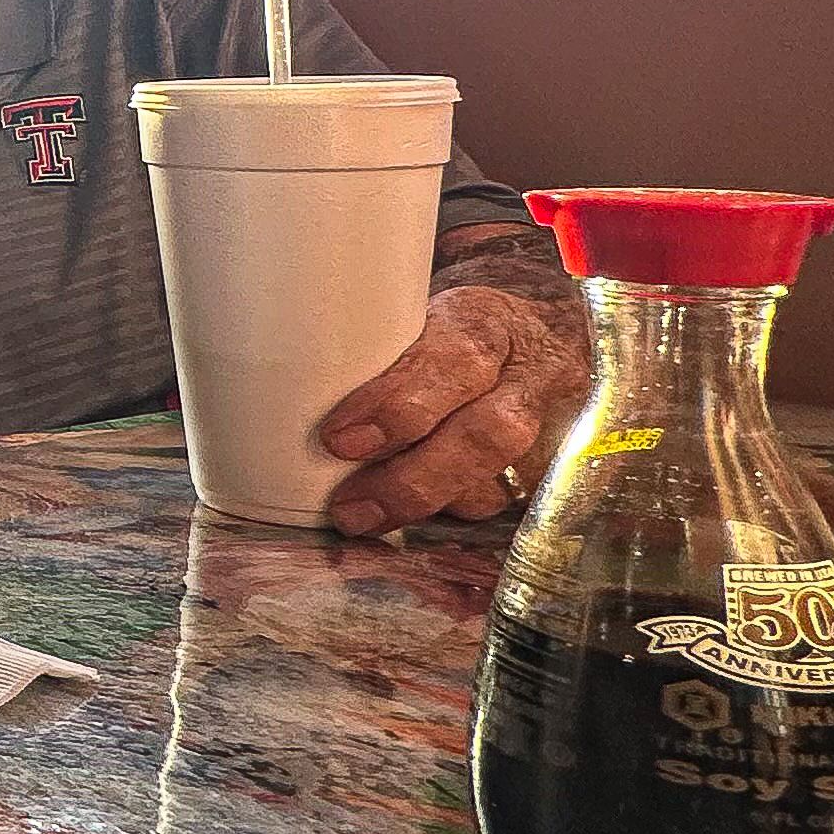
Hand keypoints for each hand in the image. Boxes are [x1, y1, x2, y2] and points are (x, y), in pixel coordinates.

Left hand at [317, 281, 590, 535]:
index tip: (338, 439)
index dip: (397, 405)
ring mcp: (553, 428)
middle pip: (485, 434)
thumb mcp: (417, 315)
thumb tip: (281, 395)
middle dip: (410, 477)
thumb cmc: (450, 332)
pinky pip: (500, 505)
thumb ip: (371, 352)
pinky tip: (405, 517)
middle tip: (348, 506)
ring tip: (365, 515)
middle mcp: (531, 374)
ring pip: (495, 481)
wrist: (538, 337)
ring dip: (424, 505)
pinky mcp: (552, 471)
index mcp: (486, 322)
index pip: (452, 362)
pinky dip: (447, 513)